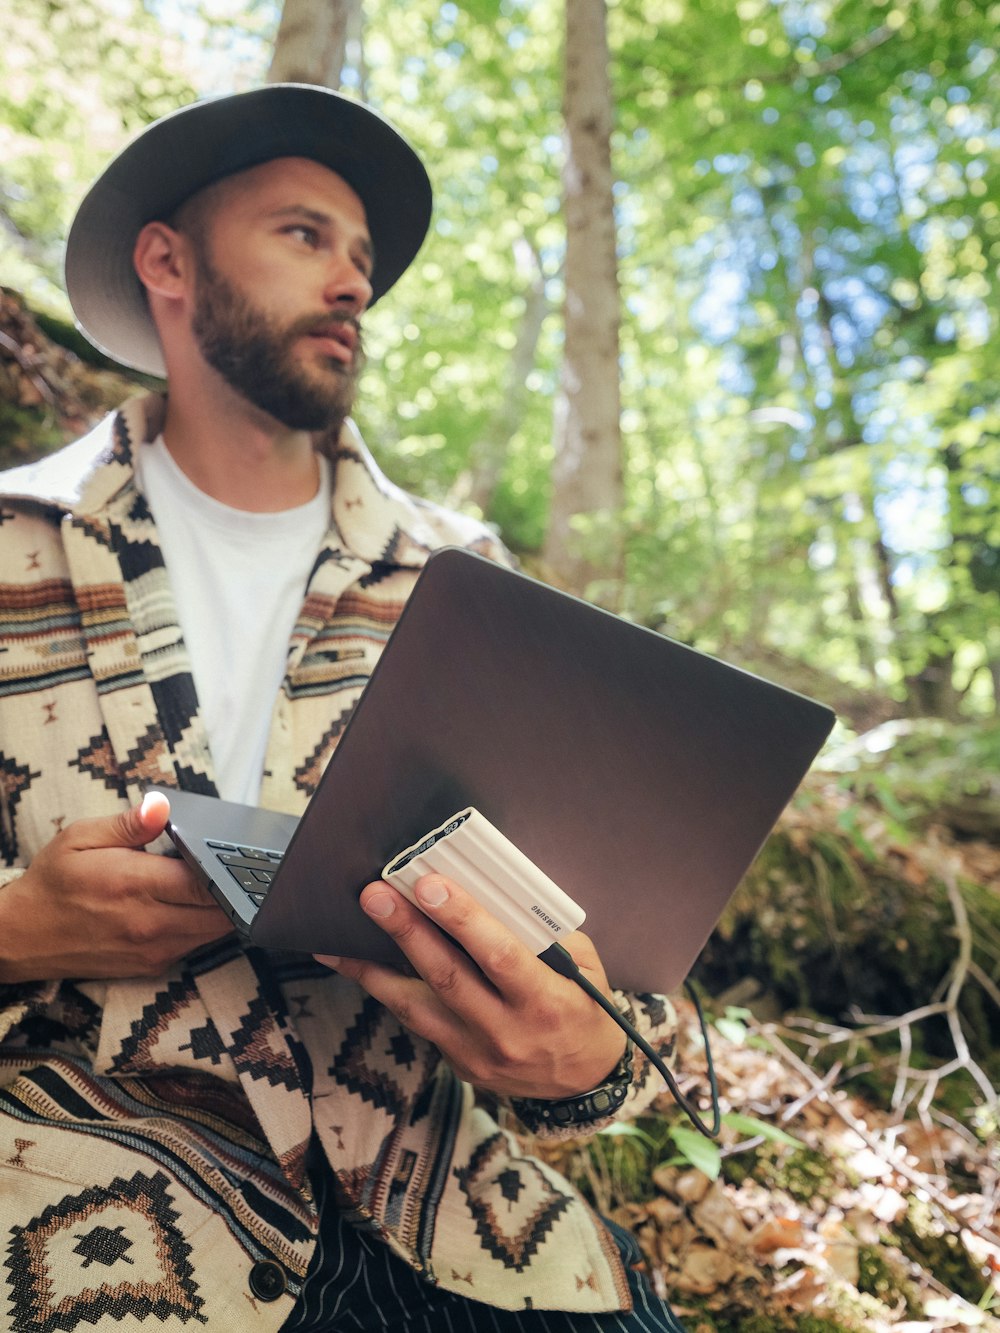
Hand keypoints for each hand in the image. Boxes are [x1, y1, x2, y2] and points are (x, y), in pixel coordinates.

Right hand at [0, 791, 232, 982]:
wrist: (21, 937)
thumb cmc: (53, 883)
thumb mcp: (80, 838)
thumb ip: (127, 824)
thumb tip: (161, 807)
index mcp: (134, 884)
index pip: (206, 881)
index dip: (228, 868)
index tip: (235, 855)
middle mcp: (149, 922)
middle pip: (221, 911)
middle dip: (233, 889)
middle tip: (231, 868)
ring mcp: (152, 949)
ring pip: (214, 932)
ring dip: (221, 910)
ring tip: (211, 885)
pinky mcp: (151, 966)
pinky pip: (196, 946)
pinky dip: (203, 927)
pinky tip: (191, 907)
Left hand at [316, 874, 626, 1100]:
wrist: (585, 1082)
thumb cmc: (584, 1009)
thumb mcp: (584, 968)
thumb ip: (543, 935)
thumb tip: (492, 893)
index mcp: (544, 1001)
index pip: (497, 955)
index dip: (462, 920)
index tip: (430, 886)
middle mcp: (507, 1032)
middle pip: (447, 977)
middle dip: (407, 931)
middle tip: (375, 896)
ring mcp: (477, 1053)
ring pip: (416, 1007)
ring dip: (374, 968)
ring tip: (340, 937)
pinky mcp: (457, 1063)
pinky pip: (416, 1020)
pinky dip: (385, 990)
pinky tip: (359, 965)